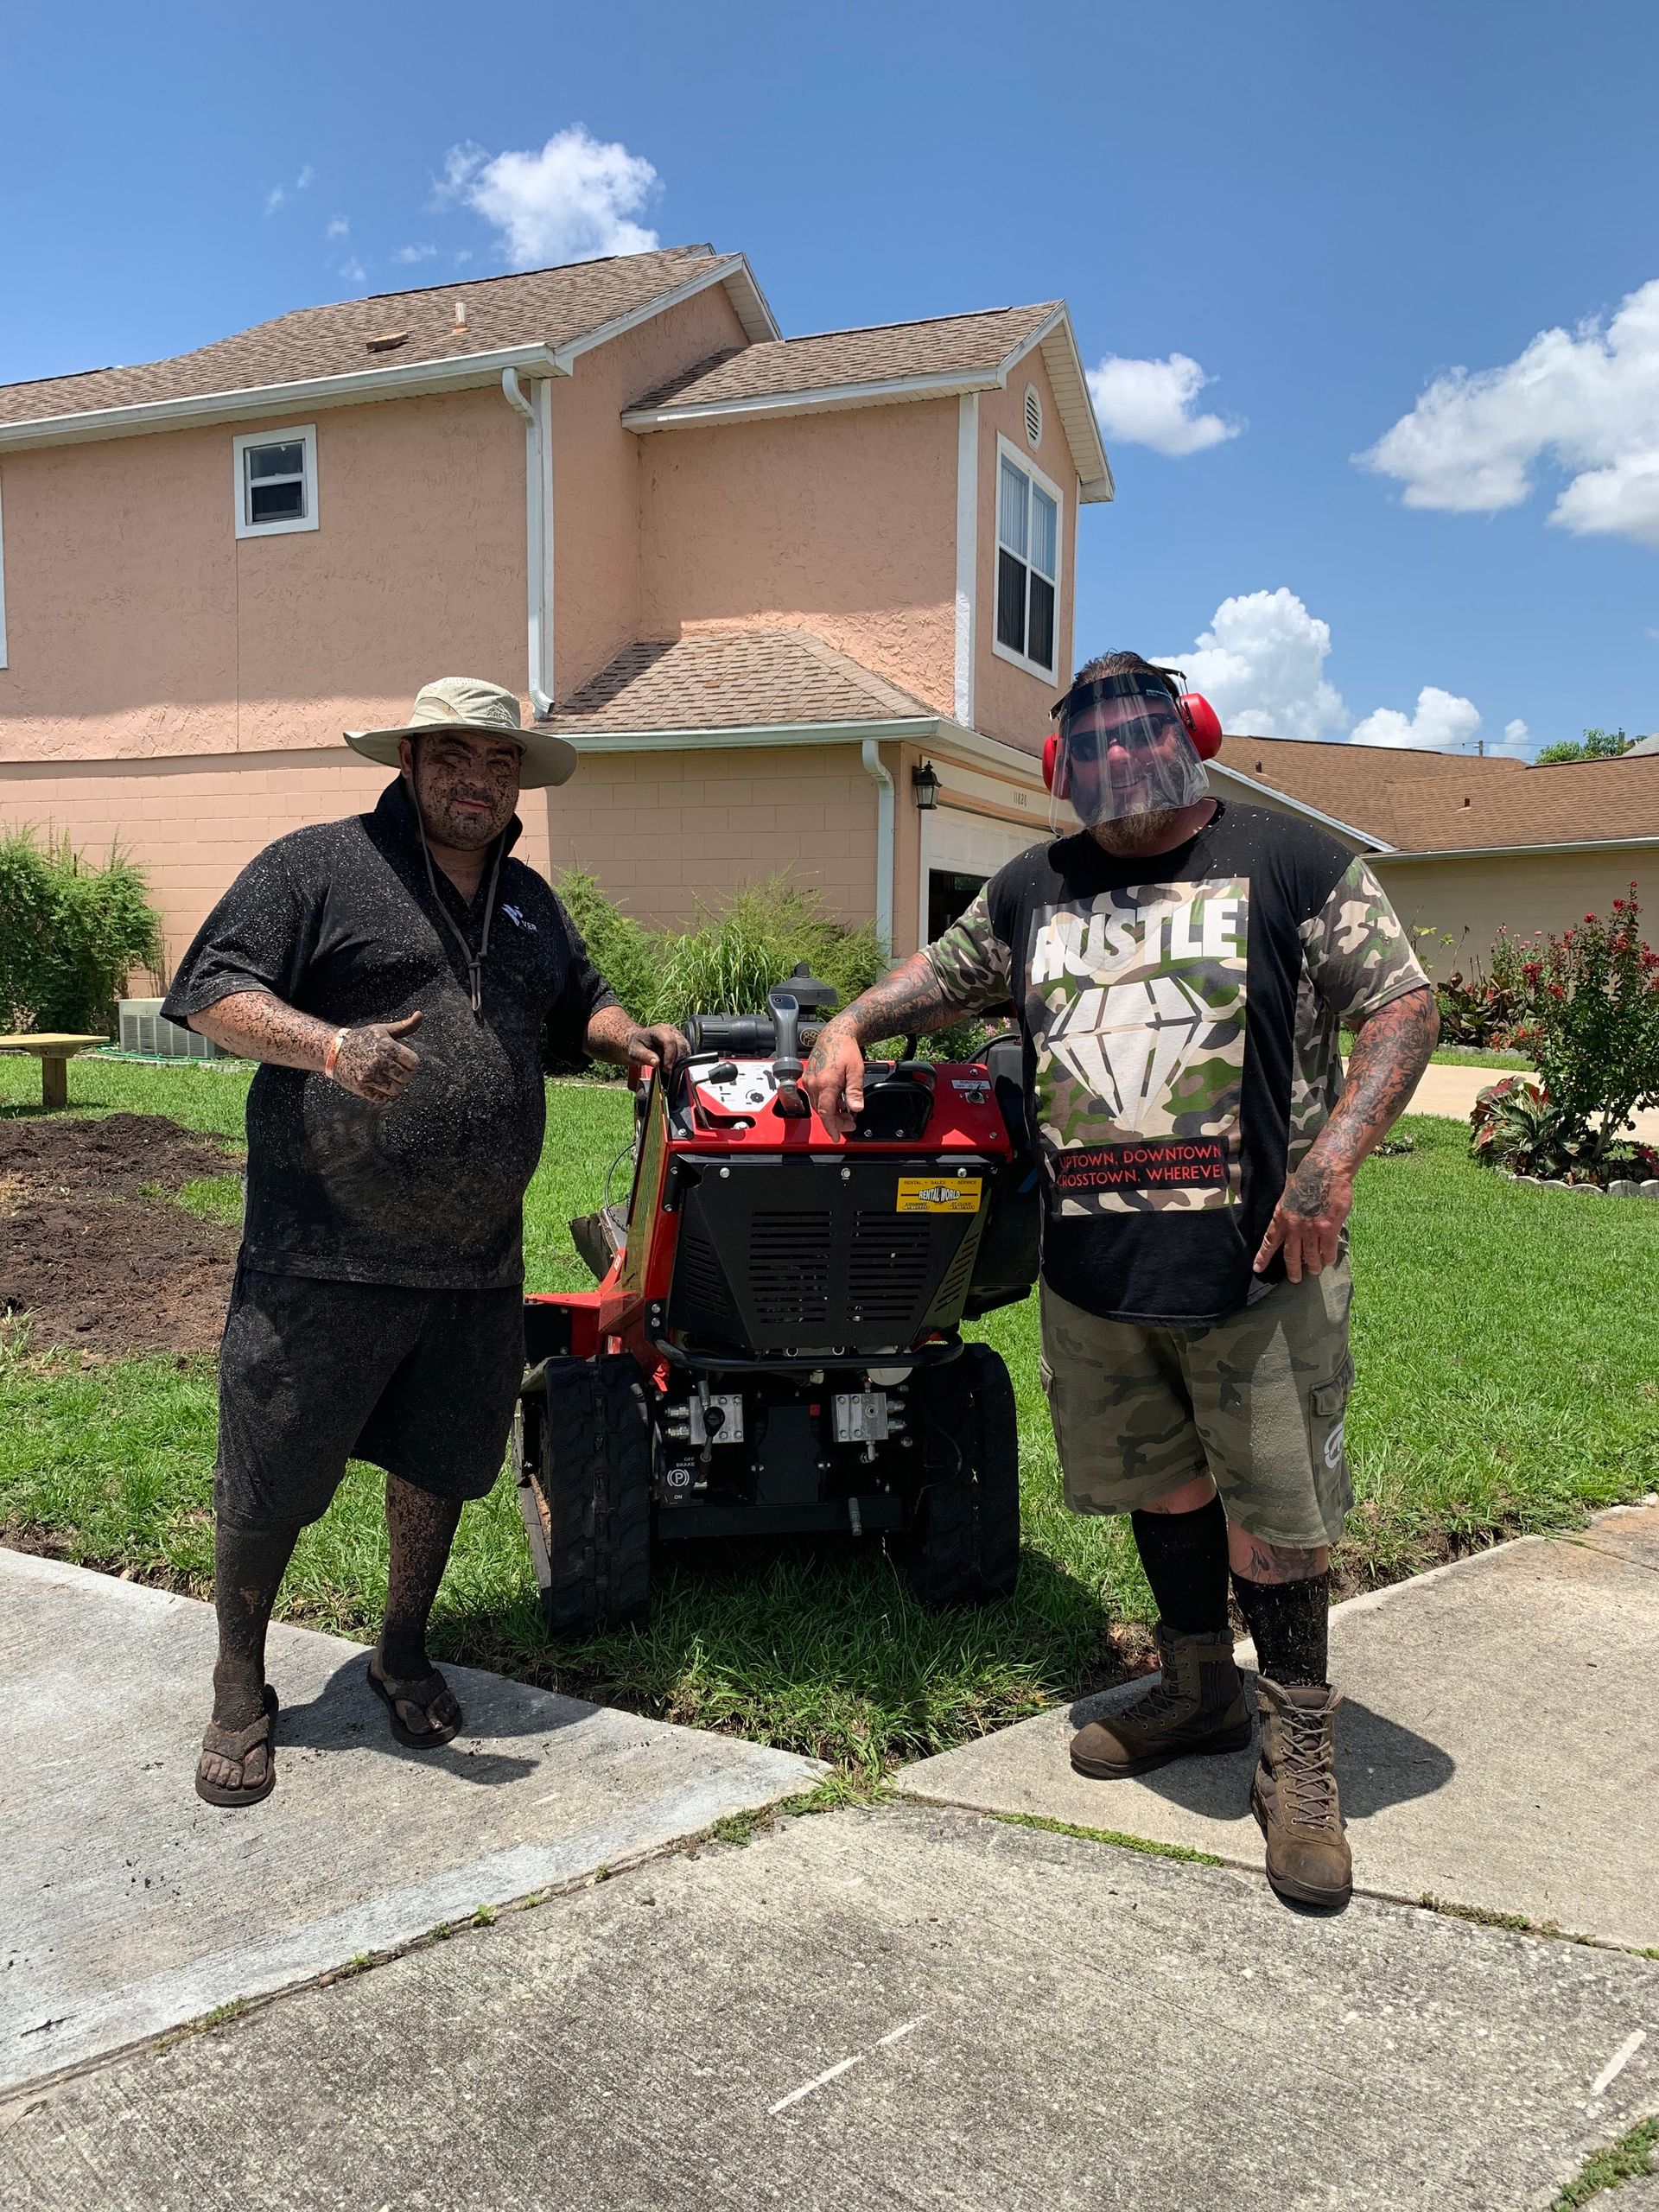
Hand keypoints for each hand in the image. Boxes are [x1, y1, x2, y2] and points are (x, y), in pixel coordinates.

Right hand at [331, 1013, 422, 1104]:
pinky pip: (382, 1099)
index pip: (414, 1063)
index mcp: (387, 1046)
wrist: (334, 1050)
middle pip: (406, 1078)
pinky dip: (383, 1095)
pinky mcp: (361, 1087)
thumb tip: (420, 1015)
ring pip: (396, 1091)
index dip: (410, 1063)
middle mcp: (379, 1061)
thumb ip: (405, 1026)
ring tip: (387, 1079)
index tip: (402, 1062)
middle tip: (393, 1071)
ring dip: (394, 1087)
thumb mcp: (383, 1030)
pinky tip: (378, 1086)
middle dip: (402, 1076)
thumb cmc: (362, 1039)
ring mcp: (369, 1075)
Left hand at [626, 1024, 688, 1075]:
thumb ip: (645, 1056)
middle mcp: (670, 1030)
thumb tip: (656, 1062)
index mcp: (659, 1030)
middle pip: (681, 1044)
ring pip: (686, 1048)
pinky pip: (686, 1051)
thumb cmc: (637, 1045)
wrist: (638, 1042)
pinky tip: (673, 1065)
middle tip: (667, 1071)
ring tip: (669, 1068)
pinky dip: (682, 1060)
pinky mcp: (681, 1041)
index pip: (669, 1041)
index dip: (670, 1056)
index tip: (667, 1068)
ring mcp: (677, 1035)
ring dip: (680, 1061)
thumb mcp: (635, 1052)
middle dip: (676, 1060)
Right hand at [803, 1020, 866, 1137]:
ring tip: (846, 1113)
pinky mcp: (808, 1078)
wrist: (835, 1034)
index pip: (826, 1113)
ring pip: (818, 1105)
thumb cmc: (845, 1049)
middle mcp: (814, 1083)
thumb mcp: (856, 1071)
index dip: (832, 1127)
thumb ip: (855, 1091)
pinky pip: (815, 1096)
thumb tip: (856, 1108)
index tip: (836, 1137)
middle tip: (850, 1123)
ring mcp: (809, 1080)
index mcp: (826, 1083)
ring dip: (831, 1112)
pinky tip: (838, 1102)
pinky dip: (826, 1103)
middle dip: (836, 1121)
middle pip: (822, 1111)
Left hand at [1253, 1154, 1352, 1281]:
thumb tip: (1286, 1230)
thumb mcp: (1287, 1198)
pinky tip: (1328, 1261)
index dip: (1263, 1256)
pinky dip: (1328, 1257)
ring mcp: (1311, 1228)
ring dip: (1312, 1265)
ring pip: (1310, 1255)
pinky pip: (1327, 1249)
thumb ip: (1286, 1215)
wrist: (1324, 1171)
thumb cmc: (1305, 1181)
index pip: (1270, 1241)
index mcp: (1281, 1217)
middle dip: (1292, 1270)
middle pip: (1291, 1254)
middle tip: (1295, 1280)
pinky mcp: (1328, 1227)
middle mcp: (1294, 1226)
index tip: (1257, 1268)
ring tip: (1314, 1271)